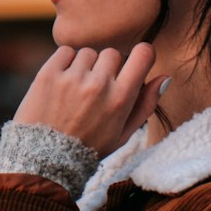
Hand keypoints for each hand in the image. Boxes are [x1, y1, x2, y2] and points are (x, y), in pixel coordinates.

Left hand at [13, 42, 166, 157]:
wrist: (46, 158)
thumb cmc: (90, 146)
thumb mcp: (124, 134)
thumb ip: (146, 105)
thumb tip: (165, 77)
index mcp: (121, 99)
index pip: (143, 54)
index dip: (141, 55)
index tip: (133, 64)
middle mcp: (98, 85)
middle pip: (113, 53)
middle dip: (108, 68)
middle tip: (97, 90)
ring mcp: (72, 78)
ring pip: (88, 53)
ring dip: (85, 67)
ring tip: (77, 91)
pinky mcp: (48, 74)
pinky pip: (66, 51)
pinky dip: (66, 63)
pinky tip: (63, 84)